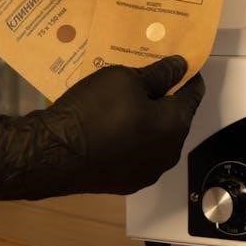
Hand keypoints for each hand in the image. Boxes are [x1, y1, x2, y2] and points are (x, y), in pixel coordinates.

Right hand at [0, 55, 204, 207]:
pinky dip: (131, 138)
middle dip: (164, 98)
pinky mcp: (125, 182)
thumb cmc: (93, 111)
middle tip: (146, 78)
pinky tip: (112, 126)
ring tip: (125, 101)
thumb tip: (181, 66)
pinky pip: (136, 153)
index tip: (182, 64)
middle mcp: (169, 153)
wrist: (51, 154)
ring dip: (147, 120)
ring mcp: (147, 172)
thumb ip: (159, 74)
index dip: (189, 76)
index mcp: (176, 125)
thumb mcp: (125, 80)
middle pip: (175, 118)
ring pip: (155, 138)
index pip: (194, 94)